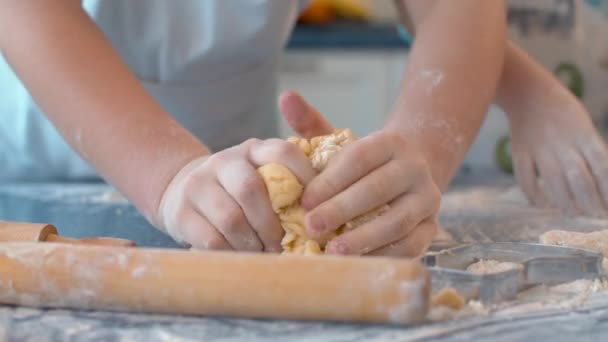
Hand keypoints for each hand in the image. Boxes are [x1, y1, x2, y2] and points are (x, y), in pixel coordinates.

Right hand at [157, 138, 314, 250]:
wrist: (182, 191)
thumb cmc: (237, 190)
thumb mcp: (260, 173)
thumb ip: (288, 182)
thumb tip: (324, 213)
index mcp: (253, 149)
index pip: (283, 152)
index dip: (304, 178)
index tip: (316, 208)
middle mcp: (224, 160)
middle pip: (251, 190)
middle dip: (272, 225)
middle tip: (283, 246)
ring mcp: (198, 183)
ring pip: (231, 219)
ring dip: (253, 244)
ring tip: (264, 255)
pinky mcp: (181, 211)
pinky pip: (212, 239)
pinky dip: (233, 253)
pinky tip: (242, 257)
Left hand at [279, 91, 440, 256]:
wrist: (407, 175)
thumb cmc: (361, 164)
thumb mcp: (338, 140)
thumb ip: (310, 123)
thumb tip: (285, 96)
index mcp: (390, 143)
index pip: (360, 158)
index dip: (331, 180)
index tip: (304, 201)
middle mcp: (414, 167)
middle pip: (377, 188)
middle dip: (342, 209)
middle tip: (310, 226)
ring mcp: (427, 198)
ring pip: (398, 219)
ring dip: (364, 237)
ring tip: (334, 251)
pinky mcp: (432, 226)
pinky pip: (412, 244)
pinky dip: (384, 254)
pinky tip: (358, 261)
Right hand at [509, 85, 607, 216]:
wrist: (528, 93)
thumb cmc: (563, 110)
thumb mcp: (584, 126)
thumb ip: (591, 151)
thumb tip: (601, 181)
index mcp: (583, 135)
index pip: (601, 168)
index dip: (607, 190)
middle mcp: (563, 143)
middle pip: (580, 179)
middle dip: (590, 202)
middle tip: (595, 215)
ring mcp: (540, 149)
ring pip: (554, 182)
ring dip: (565, 202)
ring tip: (572, 213)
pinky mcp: (520, 152)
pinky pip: (525, 178)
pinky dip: (533, 194)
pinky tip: (541, 204)